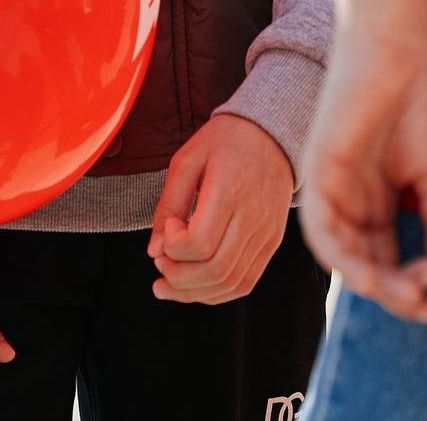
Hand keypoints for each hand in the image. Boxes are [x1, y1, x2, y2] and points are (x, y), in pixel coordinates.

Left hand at [147, 112, 294, 303]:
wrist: (272, 133)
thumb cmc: (225, 142)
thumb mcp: (186, 160)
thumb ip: (168, 205)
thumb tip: (154, 251)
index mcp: (229, 191)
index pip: (199, 243)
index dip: (173, 247)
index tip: (170, 228)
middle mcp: (253, 217)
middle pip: (215, 271)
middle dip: (178, 279)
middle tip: (160, 264)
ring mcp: (266, 233)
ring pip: (230, 284)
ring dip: (194, 293)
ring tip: (169, 283)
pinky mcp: (272, 243)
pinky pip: (245, 282)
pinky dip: (217, 293)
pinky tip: (195, 286)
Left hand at [298, 21, 426, 323]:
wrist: (399, 40)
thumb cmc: (420, 92)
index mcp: (378, 193)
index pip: (387, 254)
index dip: (410, 285)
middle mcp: (351, 194)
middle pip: (365, 260)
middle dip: (393, 292)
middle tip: (424, 311)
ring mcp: (331, 182)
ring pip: (341, 252)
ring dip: (370, 282)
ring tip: (404, 296)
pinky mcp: (316, 168)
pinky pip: (320, 227)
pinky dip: (340, 256)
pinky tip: (367, 277)